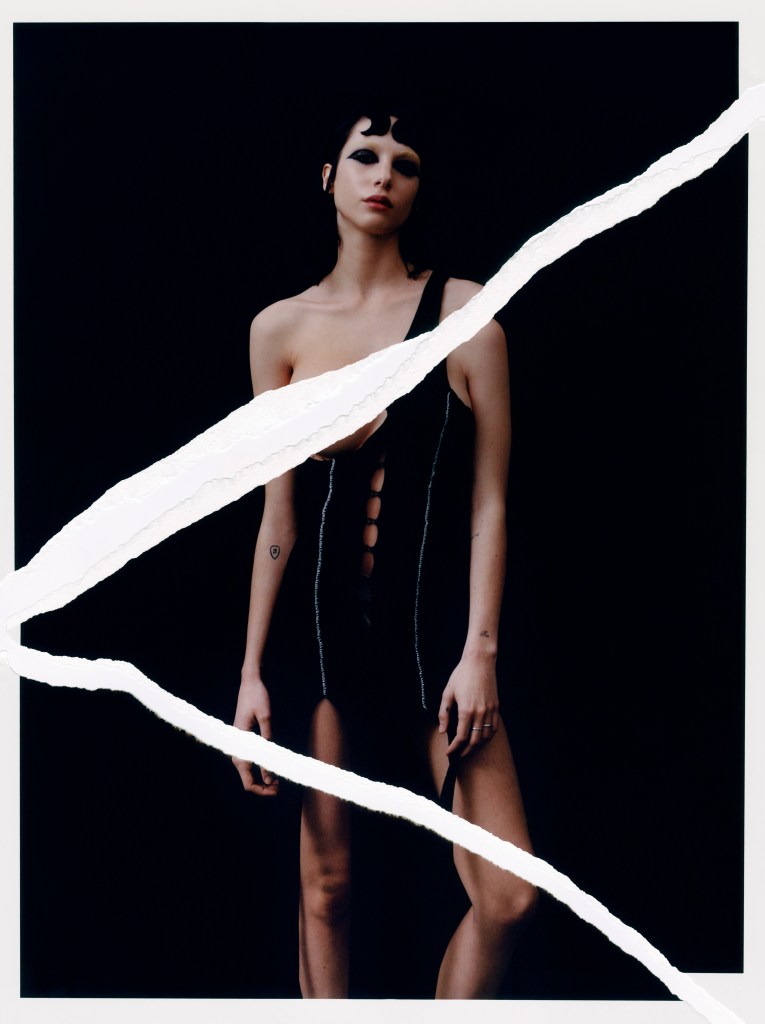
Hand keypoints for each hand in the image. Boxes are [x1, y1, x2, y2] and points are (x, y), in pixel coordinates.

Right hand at [232, 675, 279, 795]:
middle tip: (279, 788)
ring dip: (261, 778)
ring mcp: (239, 743)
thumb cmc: (257, 696)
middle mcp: (236, 745)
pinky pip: (249, 759)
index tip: (275, 790)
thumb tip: (270, 770)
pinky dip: (260, 766)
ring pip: (247, 770)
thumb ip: (267, 743)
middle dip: (261, 786)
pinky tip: (271, 766)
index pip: (246, 777)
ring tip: (278, 781)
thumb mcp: (266, 718)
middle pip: (245, 777)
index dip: (260, 789)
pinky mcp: (244, 739)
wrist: (250, 681)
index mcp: (239, 742)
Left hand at [438, 652, 498, 758]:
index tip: (449, 753)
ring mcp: (490, 710)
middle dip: (466, 751)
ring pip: (486, 736)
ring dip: (477, 745)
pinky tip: (481, 737)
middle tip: (458, 755)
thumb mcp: (448, 692)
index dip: (454, 748)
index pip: (461, 738)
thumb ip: (444, 713)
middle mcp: (480, 713)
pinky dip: (488, 736)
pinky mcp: (496, 706)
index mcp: (466, 710)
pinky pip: (494, 727)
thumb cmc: (461, 675)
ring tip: (469, 748)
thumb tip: (443, 730)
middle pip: (474, 741)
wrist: (480, 662)